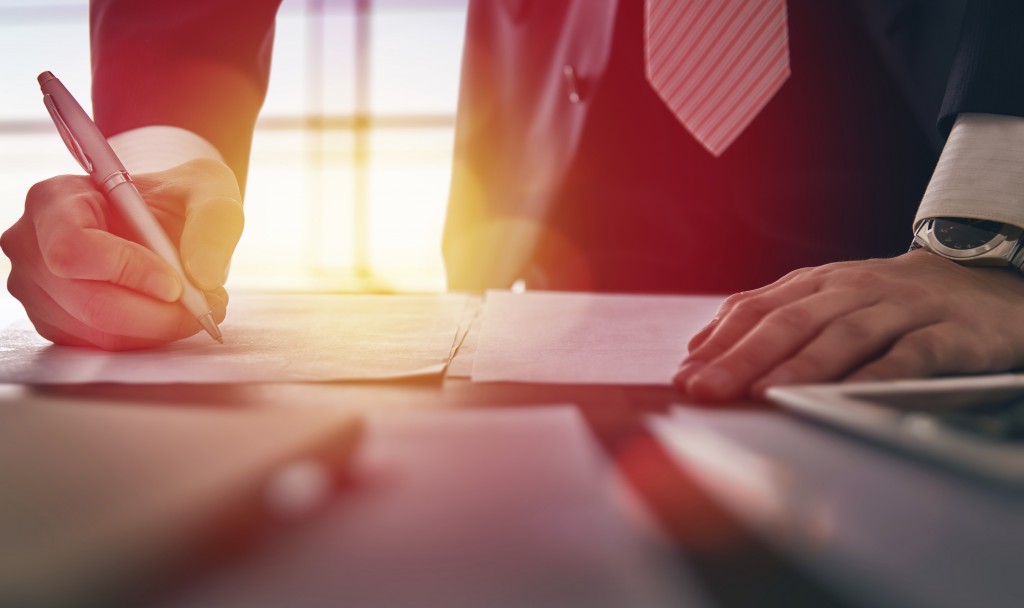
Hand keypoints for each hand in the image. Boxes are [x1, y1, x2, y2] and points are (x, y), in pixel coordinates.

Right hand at [1, 158, 242, 349]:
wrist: (164, 219)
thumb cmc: (177, 197)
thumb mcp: (207, 188)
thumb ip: (212, 221)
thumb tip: (204, 275)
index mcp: (55, 200)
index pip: (74, 248)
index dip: (126, 270)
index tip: (176, 283)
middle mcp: (34, 246)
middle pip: (89, 302)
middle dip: (158, 314)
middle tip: (206, 306)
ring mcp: (39, 290)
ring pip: (100, 332)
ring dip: (159, 328)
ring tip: (199, 307)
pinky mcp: (58, 322)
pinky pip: (103, 346)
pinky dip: (147, 338)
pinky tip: (172, 315)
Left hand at [673, 250, 1023, 401]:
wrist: (981, 283)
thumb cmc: (886, 302)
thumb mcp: (823, 299)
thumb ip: (768, 318)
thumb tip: (699, 348)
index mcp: (815, 284)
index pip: (756, 309)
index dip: (717, 342)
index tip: (685, 376)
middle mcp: (852, 290)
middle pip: (789, 322)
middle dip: (742, 358)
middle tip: (707, 390)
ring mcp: (900, 309)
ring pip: (843, 335)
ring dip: (799, 366)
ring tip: (764, 392)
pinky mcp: (948, 332)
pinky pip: (909, 355)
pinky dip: (877, 375)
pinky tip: (849, 396)